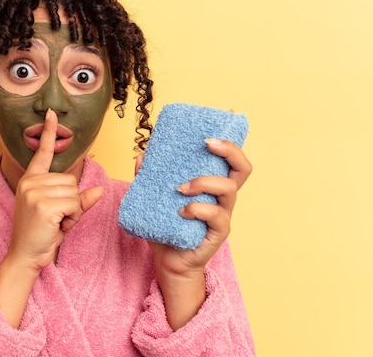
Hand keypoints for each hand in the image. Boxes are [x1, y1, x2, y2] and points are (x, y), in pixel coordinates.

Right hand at [7, 109, 102, 271]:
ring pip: (74, 193)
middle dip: (71, 202)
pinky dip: (72, 218)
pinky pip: (74, 204)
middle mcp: (30, 182)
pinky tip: (56, 226)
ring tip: (55, 223)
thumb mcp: (62, 214)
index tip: (51, 113)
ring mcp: (34, 192)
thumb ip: (78, 200)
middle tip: (56, 218)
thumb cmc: (42, 235)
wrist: (26, 256)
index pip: (42, 152)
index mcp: (31, 180)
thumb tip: (99, 190)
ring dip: (72, 211)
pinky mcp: (42, 204)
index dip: (48, 133)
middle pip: (71, 180)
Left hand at [135, 138, 251, 328]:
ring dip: (204, 182)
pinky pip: (217, 216)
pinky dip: (198, 209)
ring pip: (229, 189)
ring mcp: (222, 214)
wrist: (167, 261)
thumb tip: (142, 156)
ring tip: (180, 188)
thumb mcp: (153, 198)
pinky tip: (181, 212)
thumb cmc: (165, 227)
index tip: (221, 123)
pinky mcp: (218, 233)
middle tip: (207, 144)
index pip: (230, 159)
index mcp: (211, 184)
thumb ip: (148, 177)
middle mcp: (222, 197)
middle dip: (230, 151)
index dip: (232, 140)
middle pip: (242, 169)